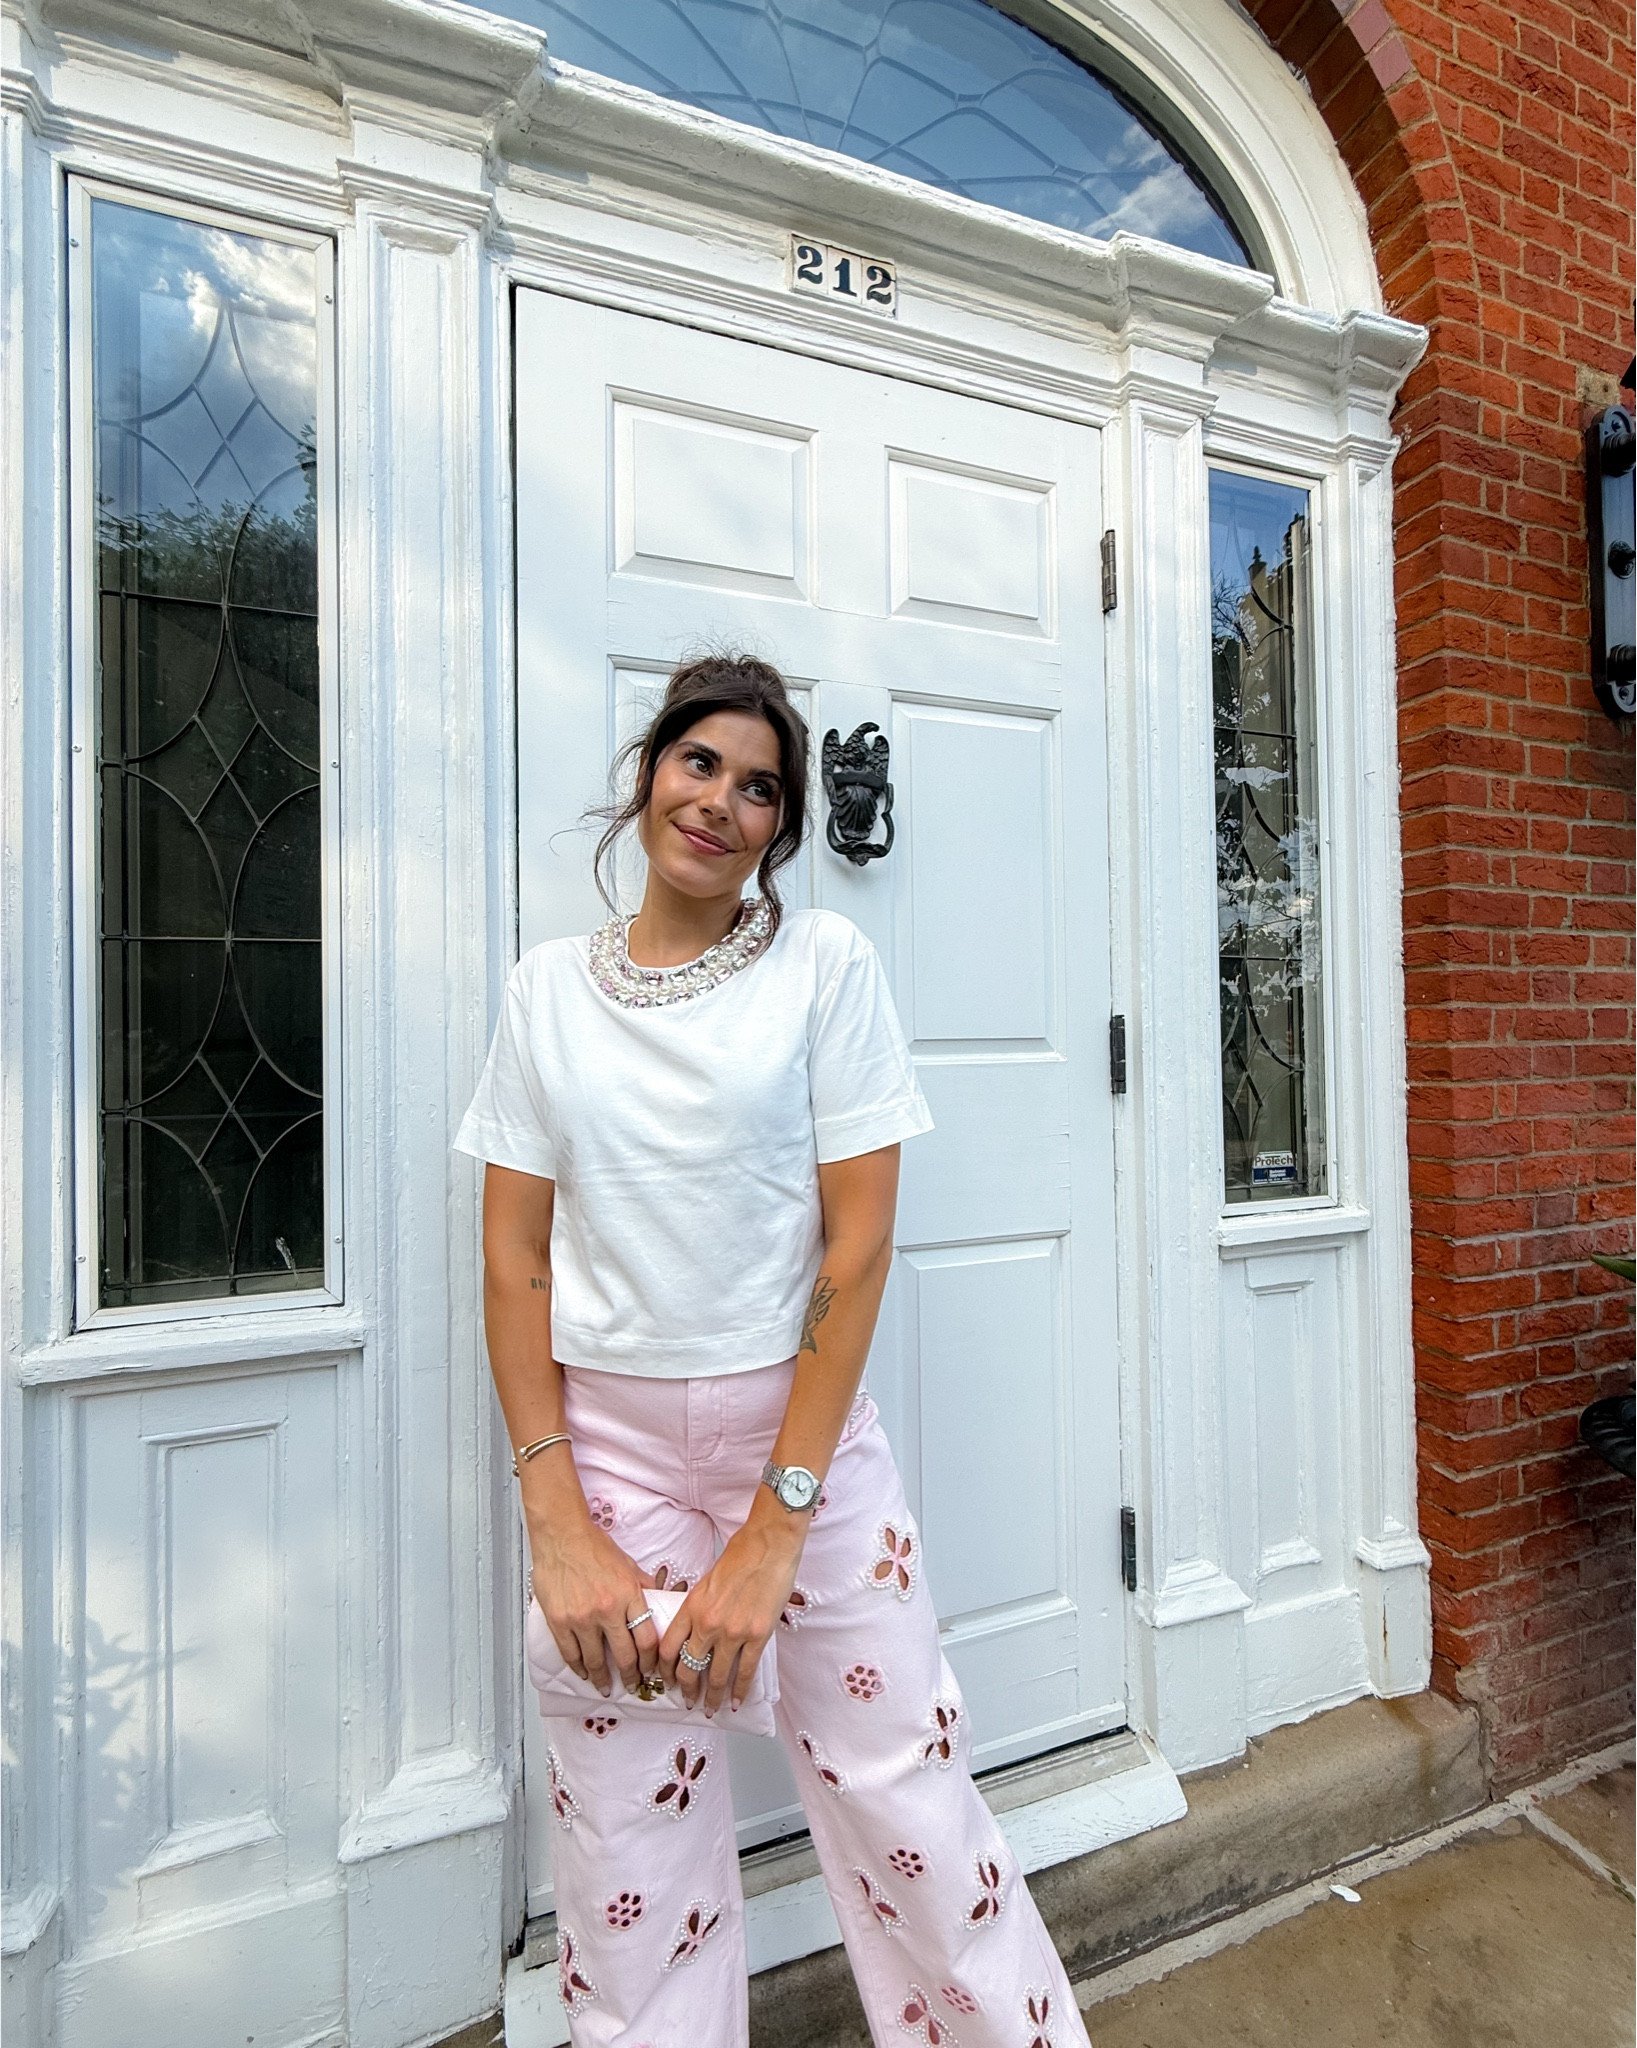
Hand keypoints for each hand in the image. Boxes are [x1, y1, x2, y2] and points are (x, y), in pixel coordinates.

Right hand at [532, 1517, 658, 1698]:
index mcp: (628, 1595)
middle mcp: (607, 1609)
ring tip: (607, 1686)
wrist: (561, 1535)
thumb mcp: (628, 1564)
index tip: (651, 1669)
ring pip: (595, 1660)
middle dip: (631, 1676)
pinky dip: (578, 1668)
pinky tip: (584, 1673)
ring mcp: (581, 1618)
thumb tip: (660, 1600)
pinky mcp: (559, 1621)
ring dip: (603, 1678)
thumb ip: (643, 1586)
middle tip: (633, 1686)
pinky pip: (570, 1654)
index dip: (651, 1660)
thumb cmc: (593, 1547)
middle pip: (624, 1656)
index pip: (647, 1639)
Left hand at [659, 1500, 806, 1716]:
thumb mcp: (707, 1581)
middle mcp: (708, 1623)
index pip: (667, 1648)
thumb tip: (696, 1630)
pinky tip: (737, 1702)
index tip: (666, 1680)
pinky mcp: (758, 1636)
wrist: (769, 1545)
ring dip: (711, 1697)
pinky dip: (740, 1691)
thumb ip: (699, 1607)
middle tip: (686, 1701)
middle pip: (687, 1668)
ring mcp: (733, 1632)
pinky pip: (745, 1672)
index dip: (663, 1670)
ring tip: (710, 1708)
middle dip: (685, 1690)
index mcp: (692, 1606)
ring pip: (716, 1676)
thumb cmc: (741, 1555)